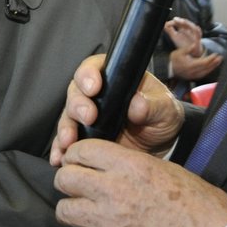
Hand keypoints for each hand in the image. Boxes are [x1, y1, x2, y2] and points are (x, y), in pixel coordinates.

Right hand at [49, 54, 183, 165]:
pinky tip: (59, 158)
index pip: (93, 68)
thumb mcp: (166, 109)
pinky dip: (59, 150)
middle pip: (75, 93)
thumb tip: (137, 105)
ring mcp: (85, 118)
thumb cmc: (162, 118)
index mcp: (113, 77)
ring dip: (65, 129)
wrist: (161, 146)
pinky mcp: (82, 139)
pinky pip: (64, 142)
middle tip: (88, 117)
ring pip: (67, 118)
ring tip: (69, 142)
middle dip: (77, 104)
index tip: (93, 87)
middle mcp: (95, 95)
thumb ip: (155, 105)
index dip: (88, 75)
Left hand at [54, 139, 226, 226]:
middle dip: (69, 182)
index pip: (82, 150)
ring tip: (84, 216)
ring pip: (64, 210)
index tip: (79, 163)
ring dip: (72, 212)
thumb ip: (132, 165)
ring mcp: (108, 222)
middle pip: (65, 178)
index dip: (77, 156)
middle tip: (79, 189)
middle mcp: (114, 190)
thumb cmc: (200, 207)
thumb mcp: (167, 169)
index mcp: (131, 166)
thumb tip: (109, 165)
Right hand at [163, 19, 221, 80]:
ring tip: (218, 61)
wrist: (169, 69)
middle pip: (207, 68)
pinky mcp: (194, 77)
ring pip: (206, 72)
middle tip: (220, 57)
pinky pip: (204, 74)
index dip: (211, 58)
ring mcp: (194, 75)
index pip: (204, 62)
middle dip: (214, 62)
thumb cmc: (174, 60)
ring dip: (213, 67)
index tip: (216, 54)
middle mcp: (193, 71)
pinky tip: (212, 67)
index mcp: (190, 65)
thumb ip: (188, 49)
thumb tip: (195, 45)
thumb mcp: (180, 52)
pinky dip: (209, 70)